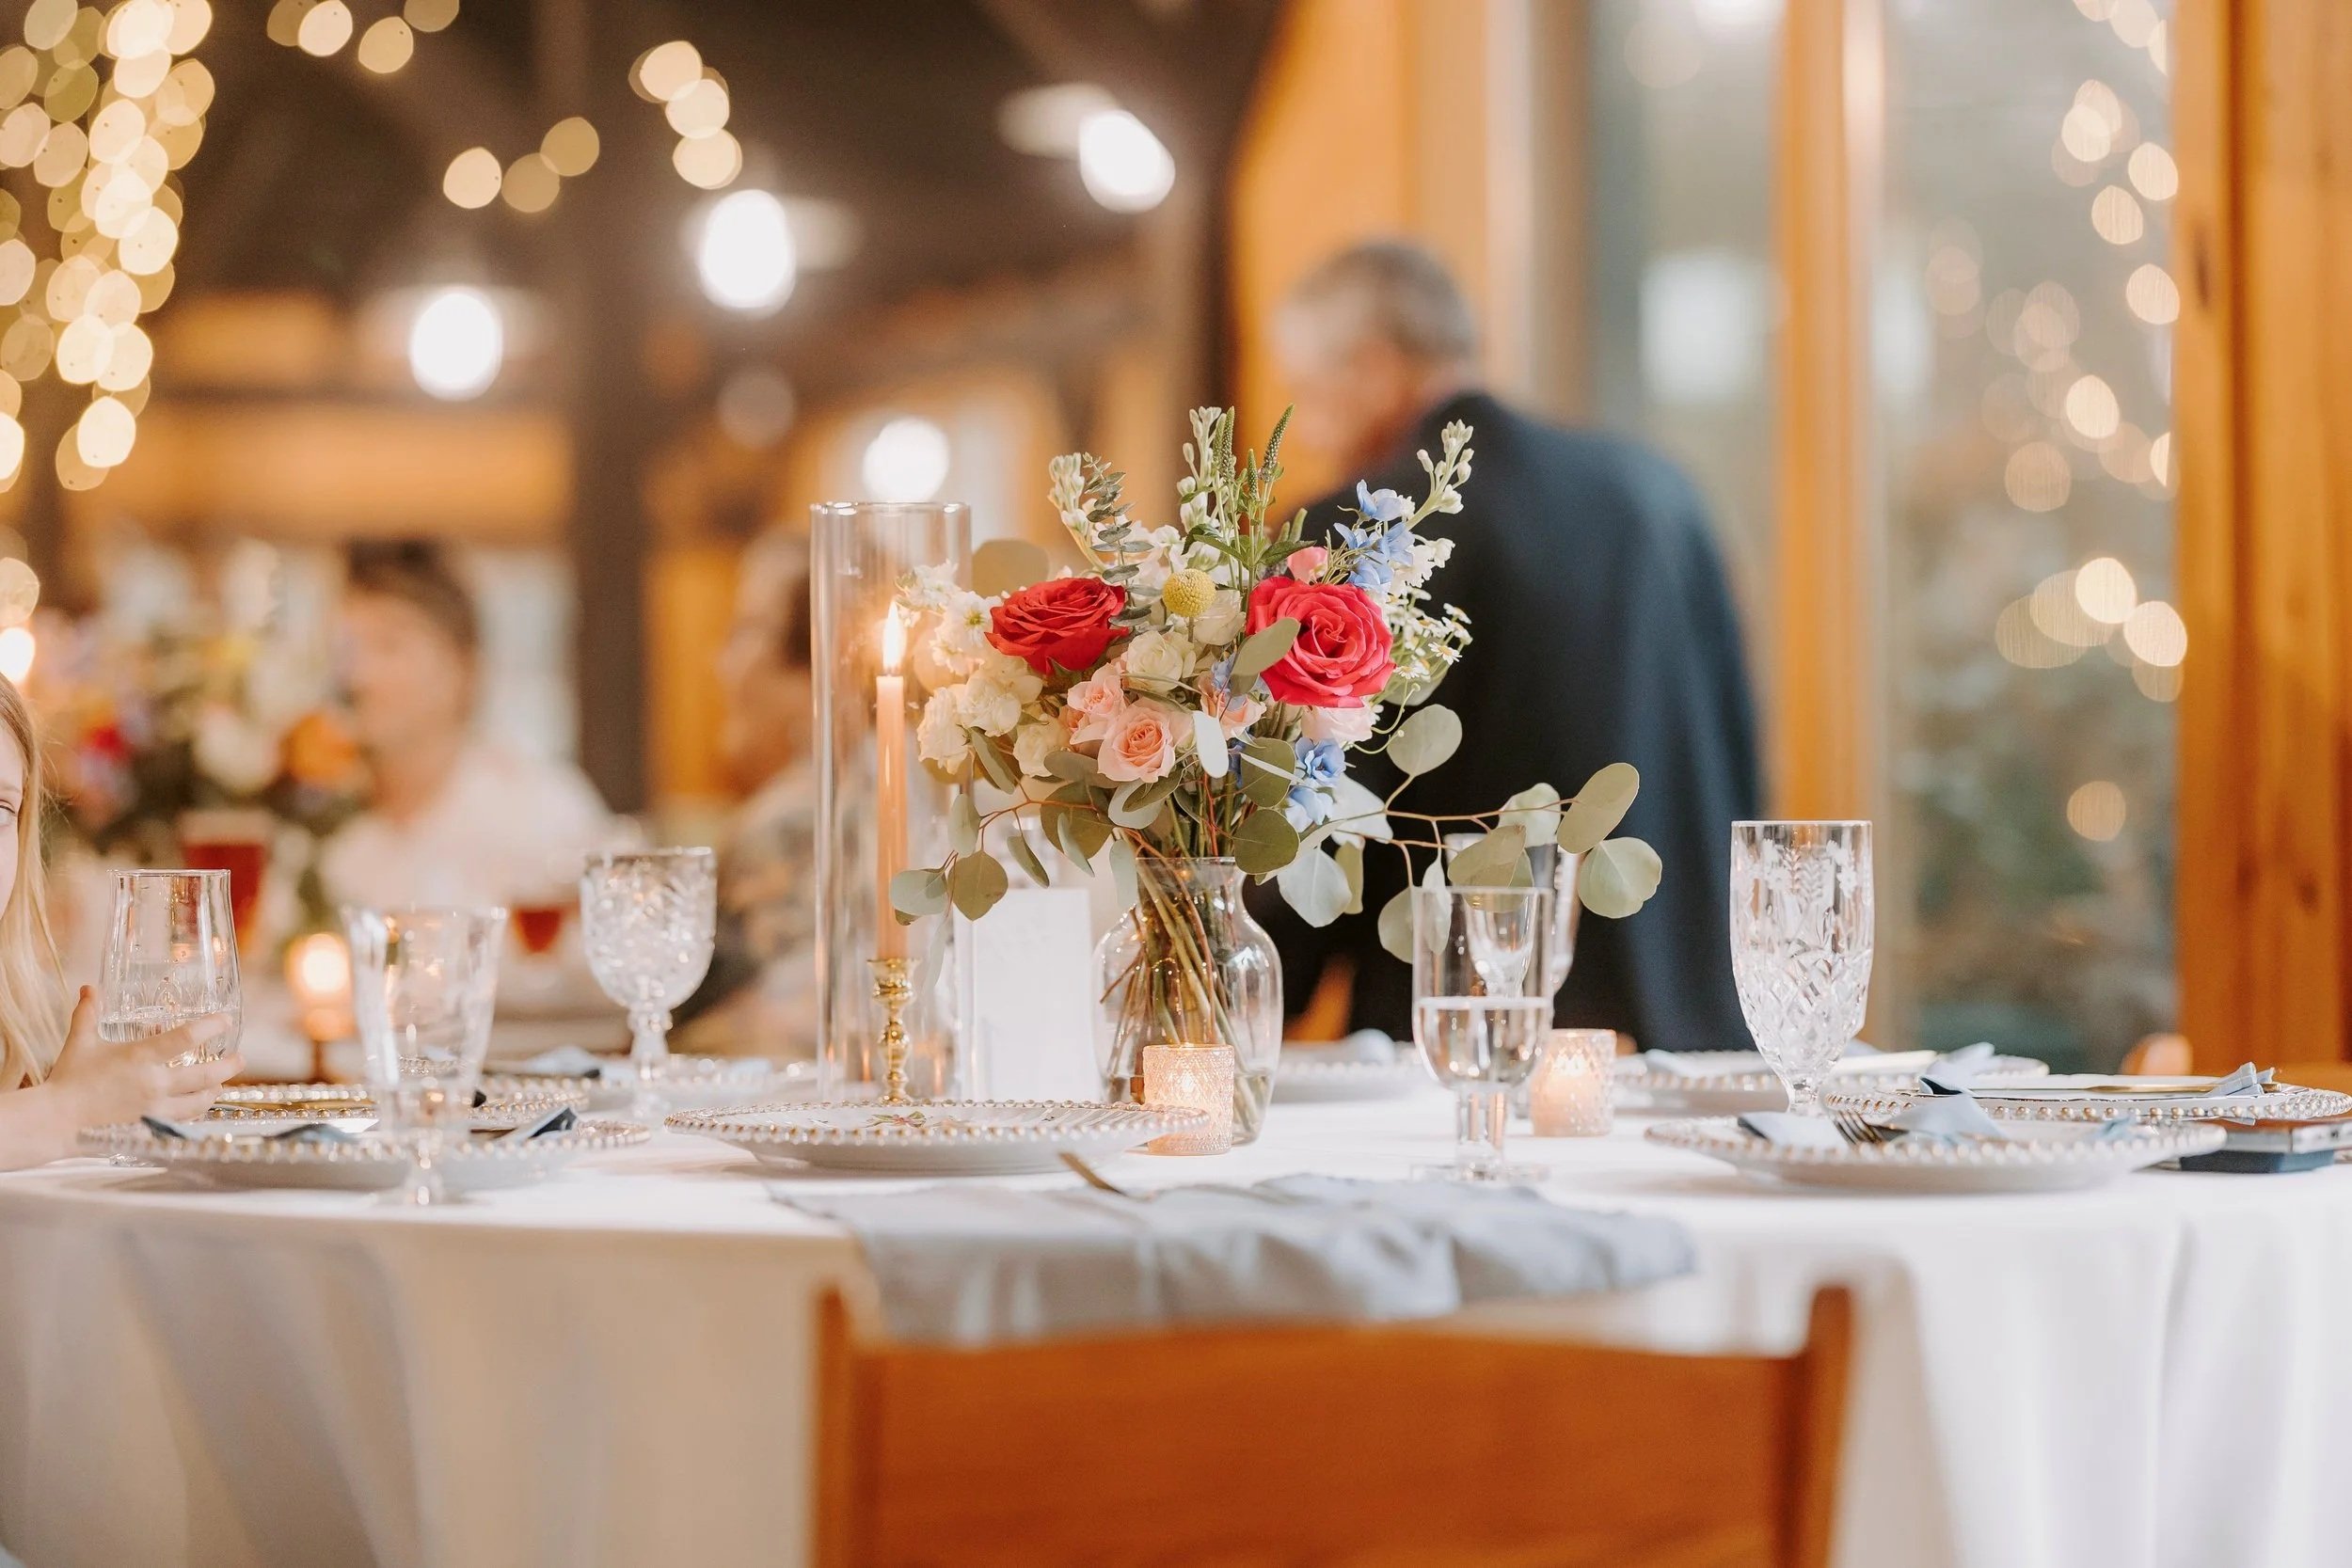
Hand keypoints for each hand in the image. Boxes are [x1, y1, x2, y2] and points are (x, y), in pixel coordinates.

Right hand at [48, 987, 243, 1127]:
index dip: (211, 1026)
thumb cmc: (68, 1080)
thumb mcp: (80, 1042)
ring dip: (215, 1091)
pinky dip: (195, 1113)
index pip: (187, 1037)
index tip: (225, 1020)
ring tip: (220, 1084)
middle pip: (207, 1075)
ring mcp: (155, 1109)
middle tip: (240, 1058)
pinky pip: (184, 1122)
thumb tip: (90, 988)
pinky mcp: (151, 1128)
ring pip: (200, 1102)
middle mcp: (154, 1083)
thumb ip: (89, 1013)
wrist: (56, 1121)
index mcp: (141, 1057)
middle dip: (230, 1065)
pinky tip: (197, 1107)